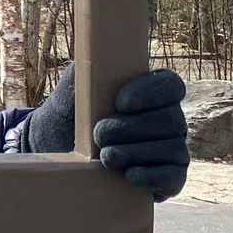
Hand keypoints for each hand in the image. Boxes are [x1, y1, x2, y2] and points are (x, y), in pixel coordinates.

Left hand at [25, 64, 189, 200]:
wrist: (58, 151)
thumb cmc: (69, 113)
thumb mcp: (74, 88)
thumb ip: (88, 69)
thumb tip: (99, 53)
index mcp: (152, 91)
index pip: (171, 85)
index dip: (151, 93)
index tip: (120, 103)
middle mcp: (169, 119)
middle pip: (171, 120)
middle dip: (133, 128)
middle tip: (99, 134)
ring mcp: (171, 149)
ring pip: (173, 148)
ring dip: (136, 152)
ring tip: (105, 156)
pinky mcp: (168, 178)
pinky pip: (175, 177)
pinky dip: (152, 176)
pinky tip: (128, 175)